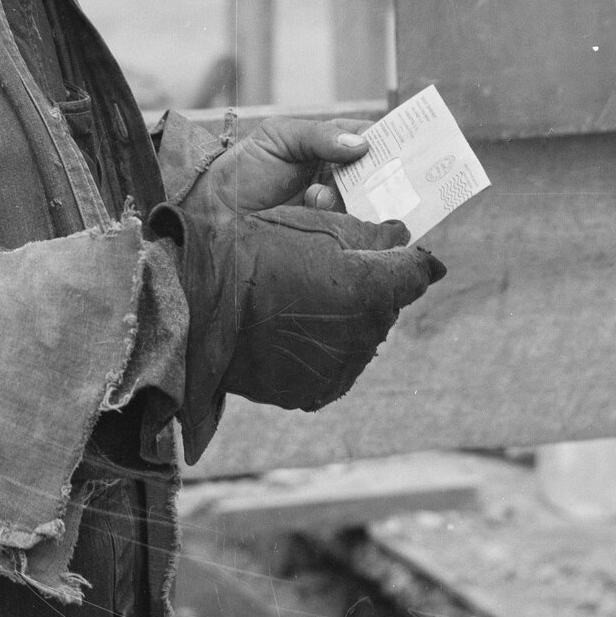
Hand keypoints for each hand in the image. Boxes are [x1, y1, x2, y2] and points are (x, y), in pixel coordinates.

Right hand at [152, 113, 447, 459]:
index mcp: (372, 289)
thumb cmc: (257, 251)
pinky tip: (295, 332)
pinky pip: (335, 367)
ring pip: (362, 339)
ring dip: (347, 322)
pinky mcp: (316, 391)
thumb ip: (373, 235)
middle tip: (328, 275)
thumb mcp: (316, 225)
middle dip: (370, 290)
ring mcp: (340, 368)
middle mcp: (366, 336)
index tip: (393, 254)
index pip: (415, 273)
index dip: (405, 259)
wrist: (200, 301)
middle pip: (387, 308)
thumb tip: (407, 241)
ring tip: (304, 304)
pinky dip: (324, 351)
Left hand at [192, 115, 374, 218]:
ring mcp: (335, 207)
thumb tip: (361, 144)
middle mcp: (340, 177)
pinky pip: (348, 228)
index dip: (390, 142)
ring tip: (316, 196)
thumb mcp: (279, 137)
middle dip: (380, 176)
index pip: (371, 140)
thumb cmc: (245, 167)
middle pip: (377, 175)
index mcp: (332, 146)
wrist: (214, 211)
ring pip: (365, 203)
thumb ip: (319, 135)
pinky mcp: (327, 233)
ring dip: (346, 198)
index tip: (401, 147)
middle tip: (372, 177)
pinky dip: (336, 219)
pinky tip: (312, 210)